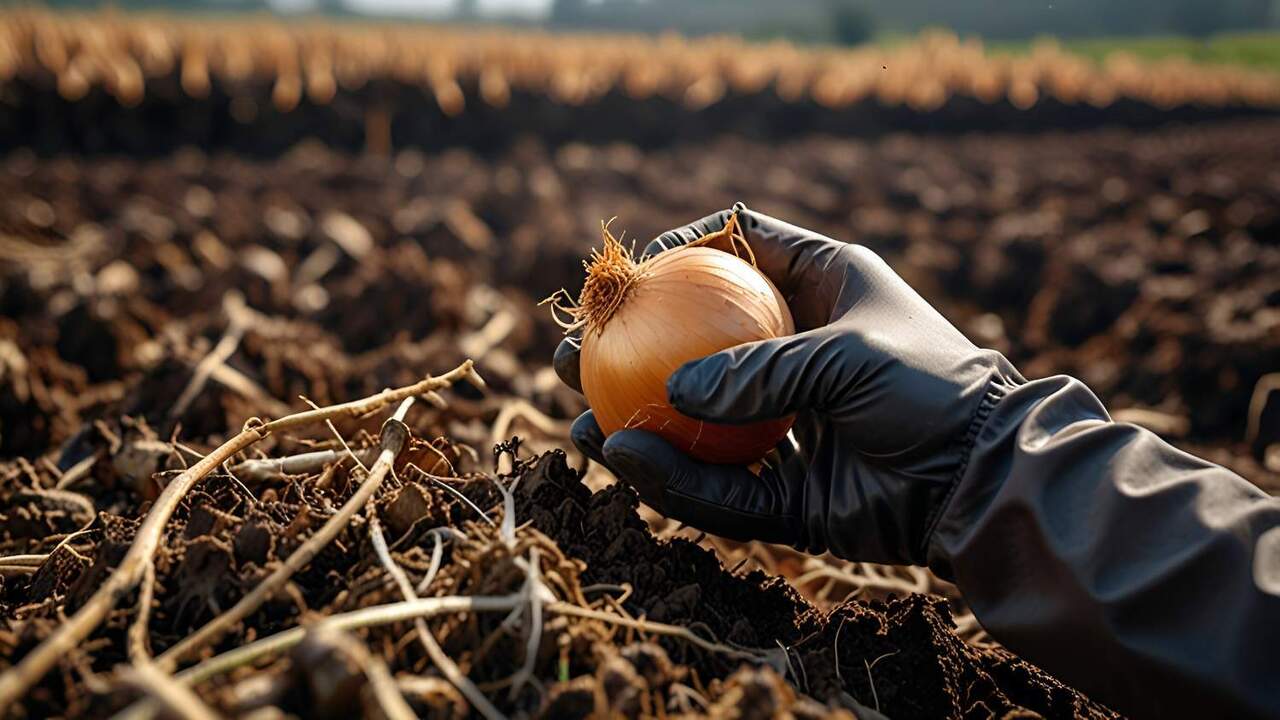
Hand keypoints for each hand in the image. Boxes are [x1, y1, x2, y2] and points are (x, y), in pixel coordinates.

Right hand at [554, 204, 1021, 564]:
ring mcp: (790, 429)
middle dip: (634, 348)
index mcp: (821, 293)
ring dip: (635, 423)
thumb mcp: (845, 354)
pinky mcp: (790, 496)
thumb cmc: (929, 385)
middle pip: (697, 344)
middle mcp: (797, 358)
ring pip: (697, 427)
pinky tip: (626, 461)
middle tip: (578, 352)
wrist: (985, 477)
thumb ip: (757, 370)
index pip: (743, 249)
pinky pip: (721, 490)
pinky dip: (674, 480)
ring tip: (578, 420)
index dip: (689, 246)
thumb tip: (672, 394)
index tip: (638, 267)